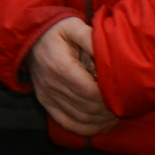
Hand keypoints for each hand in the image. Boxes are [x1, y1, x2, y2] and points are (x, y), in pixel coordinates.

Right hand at [30, 18, 117, 136]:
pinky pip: (67, 123)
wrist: (30, 36)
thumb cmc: (56, 29)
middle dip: (109, 110)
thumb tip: (111, 51)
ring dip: (101, 121)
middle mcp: (52, 85)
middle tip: (125, 106)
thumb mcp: (73, 26)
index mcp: (61, 67)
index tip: (123, 93)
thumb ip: (91, 39)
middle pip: (87, 108)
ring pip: (80, 119)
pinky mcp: (45, 102)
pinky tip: (100, 124)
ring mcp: (47, 96)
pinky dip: (86, 129)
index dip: (109, 97)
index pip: (90, 92)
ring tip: (116, 115)